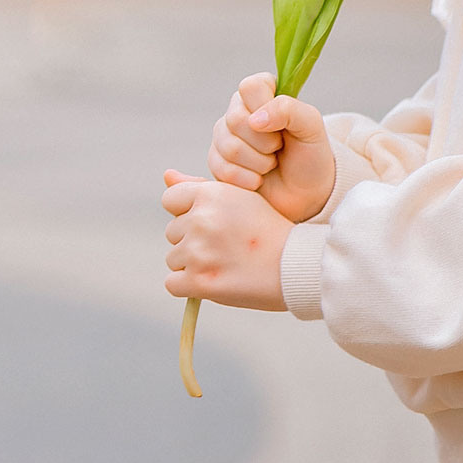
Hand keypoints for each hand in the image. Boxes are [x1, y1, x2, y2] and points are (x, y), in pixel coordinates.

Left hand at [161, 170, 291, 310]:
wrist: (297, 266)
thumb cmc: (269, 230)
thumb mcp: (240, 197)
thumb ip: (200, 186)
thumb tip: (166, 176)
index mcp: (211, 194)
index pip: (170, 200)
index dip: (188, 212)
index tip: (211, 223)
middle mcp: (201, 219)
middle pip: (172, 231)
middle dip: (192, 240)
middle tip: (227, 246)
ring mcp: (198, 252)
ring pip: (173, 258)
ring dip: (192, 264)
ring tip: (226, 262)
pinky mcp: (200, 281)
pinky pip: (173, 284)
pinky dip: (189, 287)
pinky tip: (216, 280)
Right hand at [208, 73, 334, 222]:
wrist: (305, 194)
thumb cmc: (310, 155)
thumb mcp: (311, 127)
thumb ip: (288, 110)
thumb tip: (254, 119)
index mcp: (262, 93)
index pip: (250, 86)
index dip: (264, 108)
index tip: (281, 126)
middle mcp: (239, 110)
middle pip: (236, 119)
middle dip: (265, 143)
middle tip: (279, 148)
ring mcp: (224, 136)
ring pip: (229, 146)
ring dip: (259, 163)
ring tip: (271, 164)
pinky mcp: (217, 161)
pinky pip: (222, 168)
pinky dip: (248, 179)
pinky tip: (259, 180)